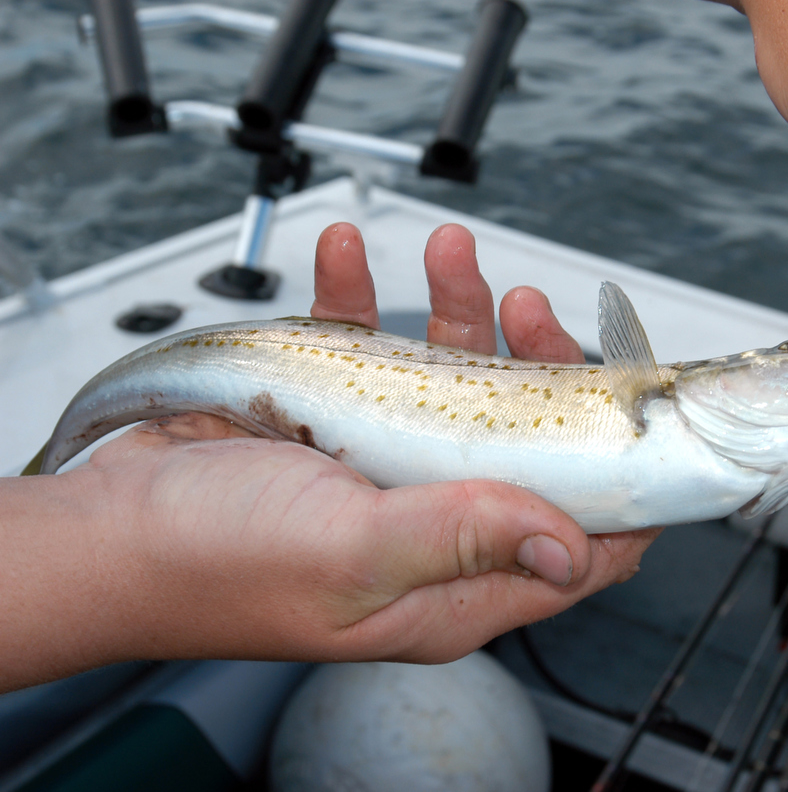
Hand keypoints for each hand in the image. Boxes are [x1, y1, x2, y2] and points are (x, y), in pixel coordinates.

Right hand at [0, 222, 656, 690]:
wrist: (102, 527)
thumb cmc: (210, 561)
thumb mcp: (354, 552)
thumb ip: (466, 537)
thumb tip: (571, 546)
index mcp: (452, 585)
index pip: (579, 545)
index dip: (621, 485)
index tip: (635, 408)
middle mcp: (432, 527)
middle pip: (528, 443)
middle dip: (537, 365)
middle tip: (524, 306)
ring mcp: (387, 468)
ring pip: (455, 382)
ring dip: (457, 309)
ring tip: (451, 251)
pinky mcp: (336, 421)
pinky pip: (370, 349)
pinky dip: (364, 295)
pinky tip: (351, 255)